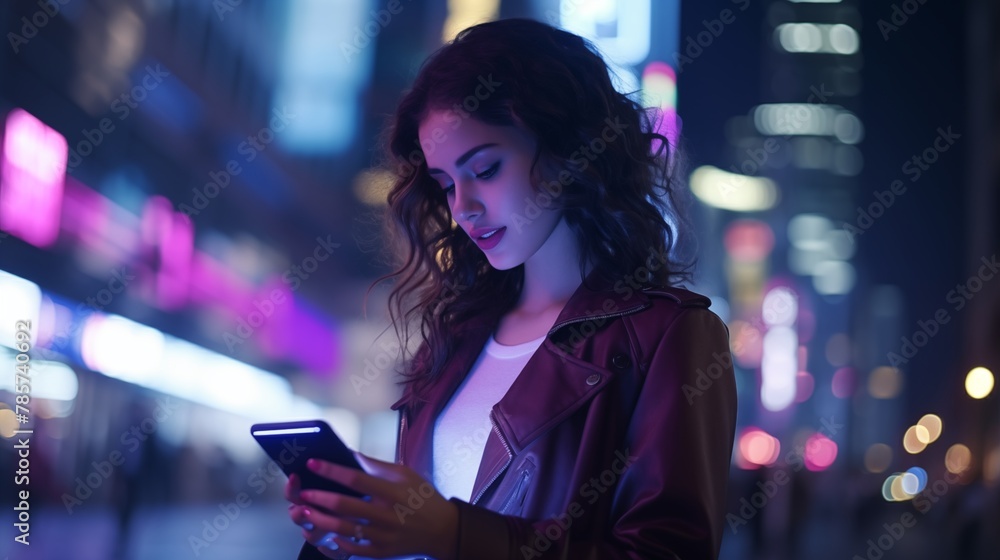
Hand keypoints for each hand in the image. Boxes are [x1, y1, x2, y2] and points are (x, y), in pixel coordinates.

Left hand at [286, 452, 458, 559]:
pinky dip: (335, 542)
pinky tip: (324, 533)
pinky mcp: (381, 553)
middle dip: (320, 498)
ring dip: (320, 521)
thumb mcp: (405, 474)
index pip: (357, 478)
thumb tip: (350, 454)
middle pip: (345, 506)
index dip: (332, 470)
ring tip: (305, 512)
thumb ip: (376, 466)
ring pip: (344, 530)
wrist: (443, 530)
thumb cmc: (422, 497)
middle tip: (303, 491)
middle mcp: (386, 515)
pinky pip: (352, 549)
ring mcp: (383, 537)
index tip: (313, 462)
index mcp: (392, 491)